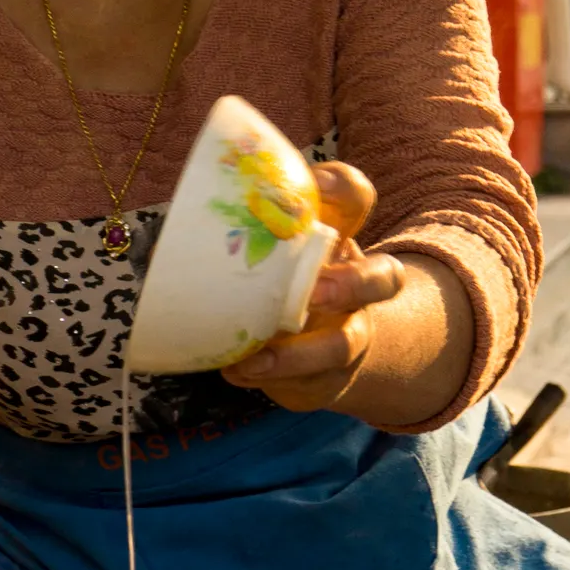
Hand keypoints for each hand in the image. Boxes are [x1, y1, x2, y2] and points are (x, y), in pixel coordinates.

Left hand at [221, 162, 406, 413]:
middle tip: (315, 294)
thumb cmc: (280, 284)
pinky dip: (270, 380)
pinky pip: (307, 383)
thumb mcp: (270, 253)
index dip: (340, 188)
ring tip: (255, 361)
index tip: (315, 187)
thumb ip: (244, 230)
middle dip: (352, 284)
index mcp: (338, 240)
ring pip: (342, 345)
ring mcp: (348, 336)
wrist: (316, 355)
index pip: (354, 199)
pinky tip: (237, 372)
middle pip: (383, 277)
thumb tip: (186, 211)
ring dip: (300, 355)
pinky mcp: (328, 378)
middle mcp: (355, 287)